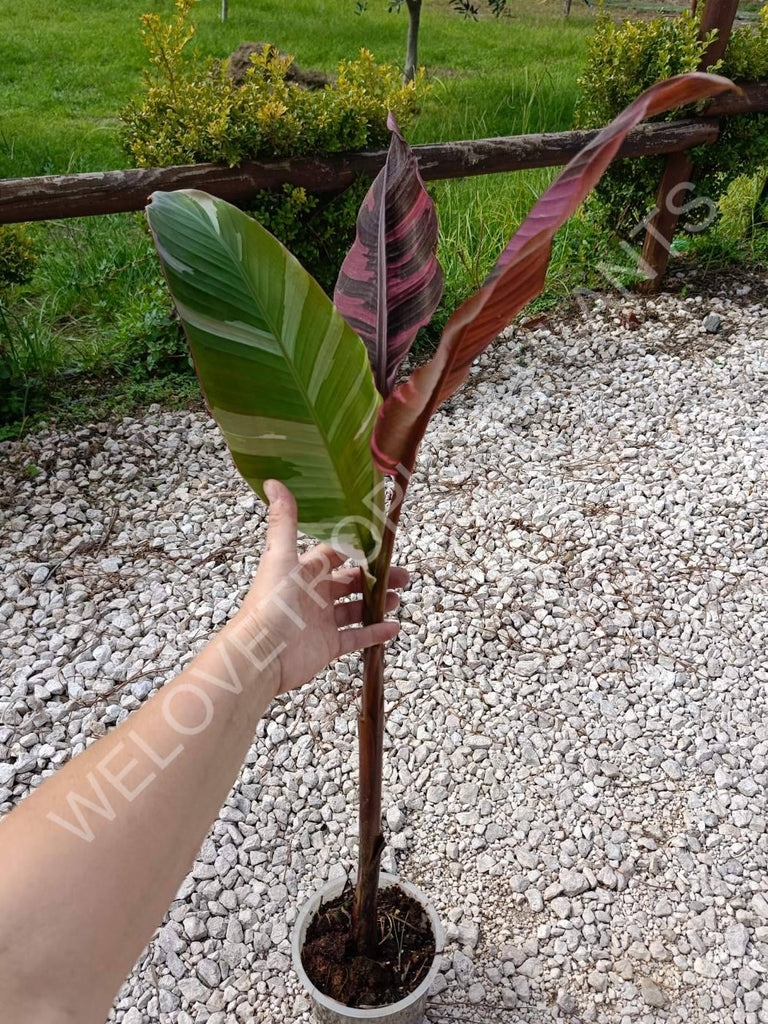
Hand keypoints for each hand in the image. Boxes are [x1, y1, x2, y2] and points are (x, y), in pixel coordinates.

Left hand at [230, 480, 406, 695]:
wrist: (261, 654)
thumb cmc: (269, 603)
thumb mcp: (281, 557)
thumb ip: (284, 521)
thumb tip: (273, 481)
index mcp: (305, 571)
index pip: (335, 554)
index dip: (357, 549)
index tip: (381, 544)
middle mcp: (314, 594)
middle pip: (351, 581)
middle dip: (376, 577)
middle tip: (401, 575)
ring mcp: (322, 622)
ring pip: (356, 609)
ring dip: (378, 603)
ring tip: (398, 598)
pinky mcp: (328, 646)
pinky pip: (356, 638)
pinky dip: (374, 634)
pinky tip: (393, 628)